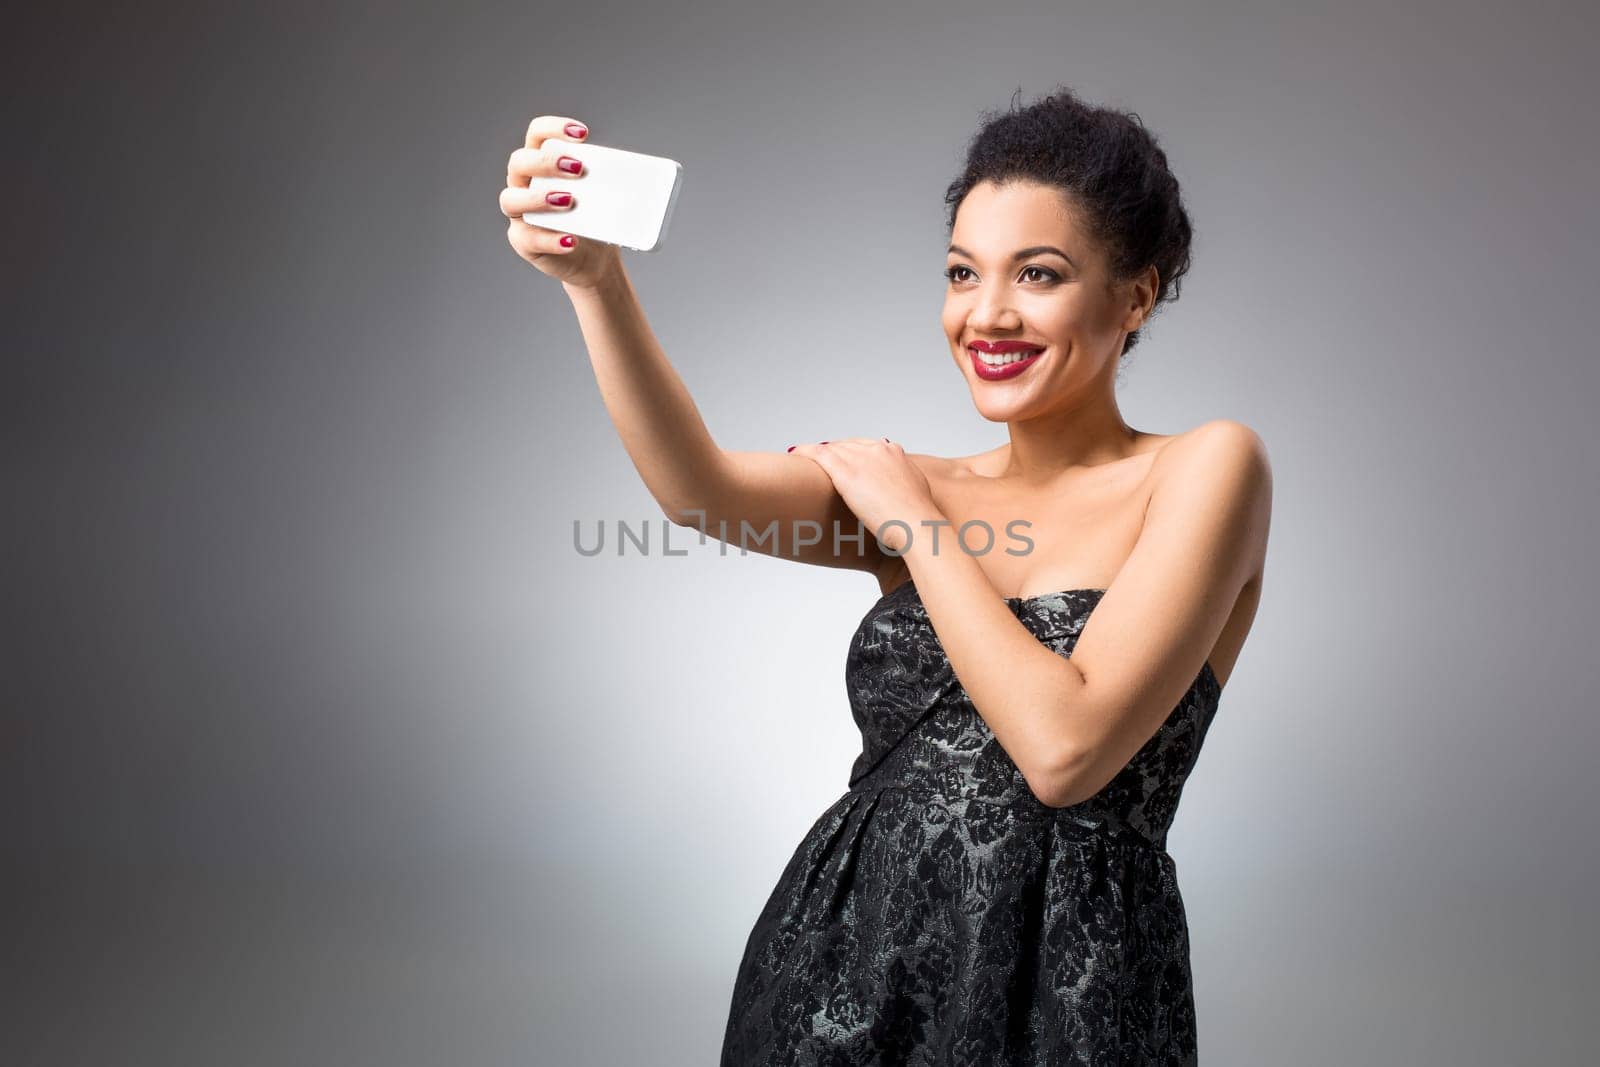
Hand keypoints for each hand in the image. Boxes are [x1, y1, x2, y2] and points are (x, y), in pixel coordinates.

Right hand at [501, 114, 623, 290]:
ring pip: (511, 199)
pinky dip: (550, 239)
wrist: (595, 260)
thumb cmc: (596, 219)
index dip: (553, 128)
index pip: (537, 134)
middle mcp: (523, 183)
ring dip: (539, 198)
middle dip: (547, 161)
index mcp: (541, 163)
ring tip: (569, 201)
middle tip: (578, 168)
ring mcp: (520, 213)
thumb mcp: (604, 195)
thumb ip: (610, 179)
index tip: (582, 134)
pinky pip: (527, 238)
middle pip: (519, 162)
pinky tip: (570, 240)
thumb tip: (643, 175)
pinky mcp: (523, 241)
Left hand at [789, 438, 939, 552]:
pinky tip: (795, 453)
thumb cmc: (916, 518)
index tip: (843, 461)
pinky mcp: (845, 470)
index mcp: (894, 453)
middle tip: (821, 461)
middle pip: (847, 445)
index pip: (866, 446)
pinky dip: (805, 451)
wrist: (916, 524)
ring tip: (803, 457)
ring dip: (817, 452)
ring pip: (832, 448)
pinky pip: (819, 453)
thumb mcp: (916, 493)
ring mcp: (860, 459)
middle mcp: (877, 450)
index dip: (852, 454)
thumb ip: (904, 485)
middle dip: (834, 452)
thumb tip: (899, 492)